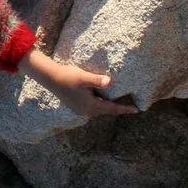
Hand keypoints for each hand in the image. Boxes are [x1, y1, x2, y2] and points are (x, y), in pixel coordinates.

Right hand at [22, 49, 136, 116]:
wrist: (50, 78)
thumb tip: (109, 82)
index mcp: (90, 106)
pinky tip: (103, 98)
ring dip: (109, 106)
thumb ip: (97, 80)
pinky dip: (100, 104)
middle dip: (118, 108)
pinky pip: (93, 107)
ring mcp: (80, 110)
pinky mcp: (76, 106)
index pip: (112, 109)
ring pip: (99, 109)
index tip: (137, 110)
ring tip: (119, 102)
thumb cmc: (68, 76)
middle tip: (130, 106)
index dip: (124, 109)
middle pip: (106, 111)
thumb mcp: (84, 77)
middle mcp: (86, 111)